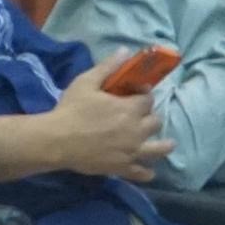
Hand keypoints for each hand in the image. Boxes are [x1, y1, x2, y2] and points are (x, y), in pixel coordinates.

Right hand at [40, 65, 173, 180]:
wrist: (55, 141)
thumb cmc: (71, 109)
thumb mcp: (87, 82)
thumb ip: (108, 67)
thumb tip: (125, 51)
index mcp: (130, 108)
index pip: (148, 99)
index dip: (144, 95)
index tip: (138, 95)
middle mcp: (136, 130)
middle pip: (155, 122)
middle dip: (149, 117)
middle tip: (140, 118)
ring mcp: (130, 151)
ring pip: (158, 149)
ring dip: (163, 146)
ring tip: (169, 145)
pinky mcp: (121, 167)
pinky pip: (139, 173)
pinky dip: (146, 173)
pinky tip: (149, 172)